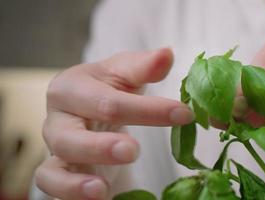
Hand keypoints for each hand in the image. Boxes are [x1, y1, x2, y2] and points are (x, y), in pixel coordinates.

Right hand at [34, 48, 193, 199]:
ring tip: (101, 188)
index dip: (147, 109)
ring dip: (76, 180)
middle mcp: (58, 117)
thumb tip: (167, 54)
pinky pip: (51, 183)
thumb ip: (143, 66)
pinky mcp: (57, 168)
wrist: (90, 106)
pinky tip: (99, 196)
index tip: (183, 115)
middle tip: (132, 151)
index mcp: (72, 87)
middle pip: (71, 135)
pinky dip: (69, 192)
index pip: (108, 101)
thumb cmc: (108, 88)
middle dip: (101, 146)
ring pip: (54, 166)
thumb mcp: (124, 74)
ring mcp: (56, 145)